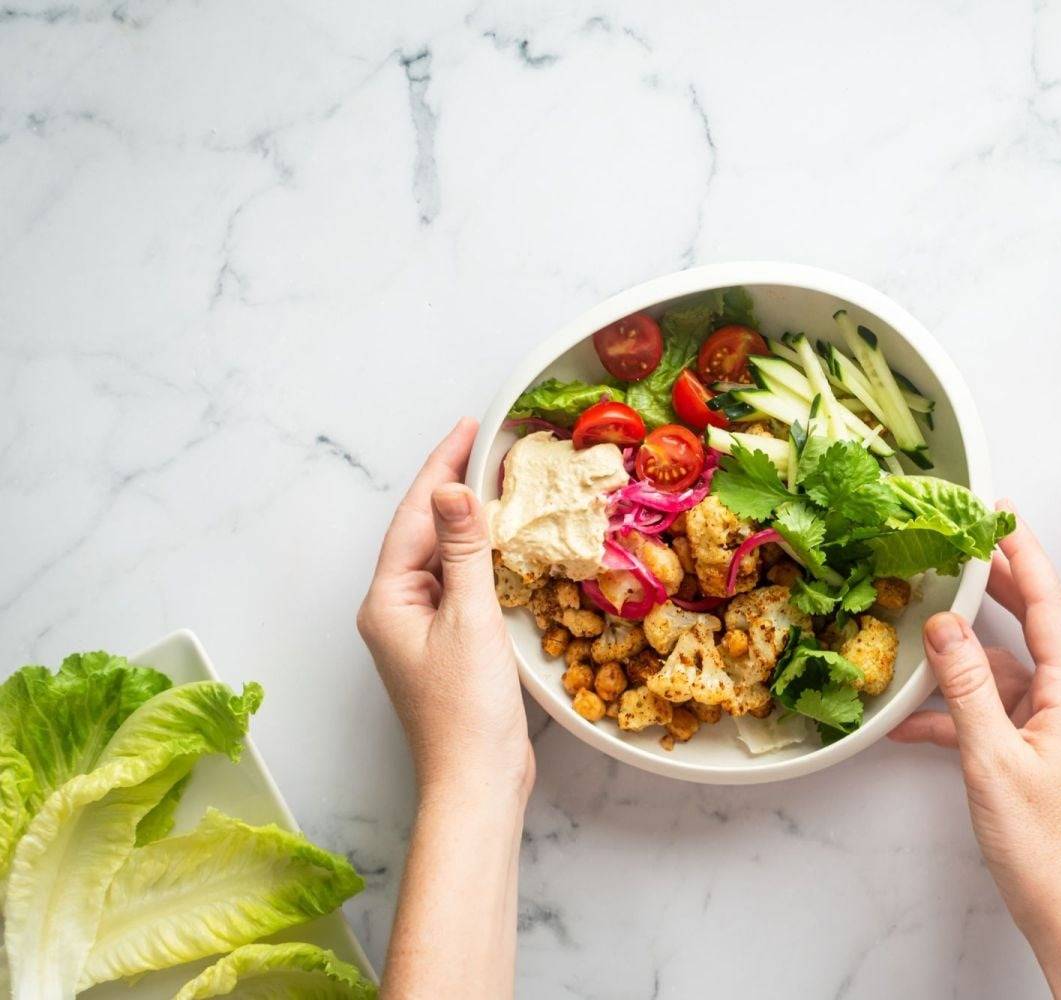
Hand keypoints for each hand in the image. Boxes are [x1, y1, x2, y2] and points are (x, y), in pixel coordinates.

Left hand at [357, 418, 533, 795]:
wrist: (476, 783)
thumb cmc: (467, 709)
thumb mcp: (470, 619)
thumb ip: (464, 551)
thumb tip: (453, 488)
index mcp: (387, 601)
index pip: (415, 516)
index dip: (442, 466)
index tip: (469, 425)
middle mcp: (395, 611)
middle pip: (424, 533)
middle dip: (454, 486)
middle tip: (489, 442)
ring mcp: (420, 631)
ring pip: (443, 559)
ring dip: (469, 521)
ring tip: (499, 479)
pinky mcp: (447, 649)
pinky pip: (459, 585)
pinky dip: (480, 558)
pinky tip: (504, 544)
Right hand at [890, 513, 1060, 997]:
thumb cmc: (1043, 845)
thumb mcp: (992, 759)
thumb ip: (965, 688)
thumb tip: (943, 626)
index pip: (1052, 609)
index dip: (1027, 559)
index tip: (1003, 517)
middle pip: (1034, 629)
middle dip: (999, 589)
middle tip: (965, 546)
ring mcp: (1053, 731)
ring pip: (1004, 675)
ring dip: (961, 663)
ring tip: (919, 636)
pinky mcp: (1034, 756)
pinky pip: (992, 716)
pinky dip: (955, 713)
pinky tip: (911, 722)